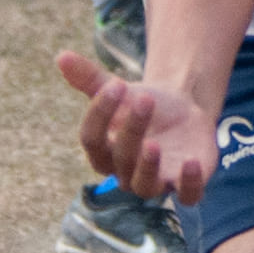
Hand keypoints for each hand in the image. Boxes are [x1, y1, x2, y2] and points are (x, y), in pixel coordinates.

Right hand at [58, 51, 217, 203]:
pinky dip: (188, 184)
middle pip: (121, 158)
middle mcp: (125, 173)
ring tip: (153, 144)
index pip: (91, 140)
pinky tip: (192, 162)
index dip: (100, 114)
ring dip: (148, 166)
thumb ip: (89, 78)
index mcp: (103, 151)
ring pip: (145, 185)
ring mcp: (156, 181)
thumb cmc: (143, 105)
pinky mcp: (185, 184)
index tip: (117, 85)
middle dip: (131, 129)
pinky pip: (186, 196)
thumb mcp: (118, 90)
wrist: (183, 112)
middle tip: (144, 99)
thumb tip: (61, 56)